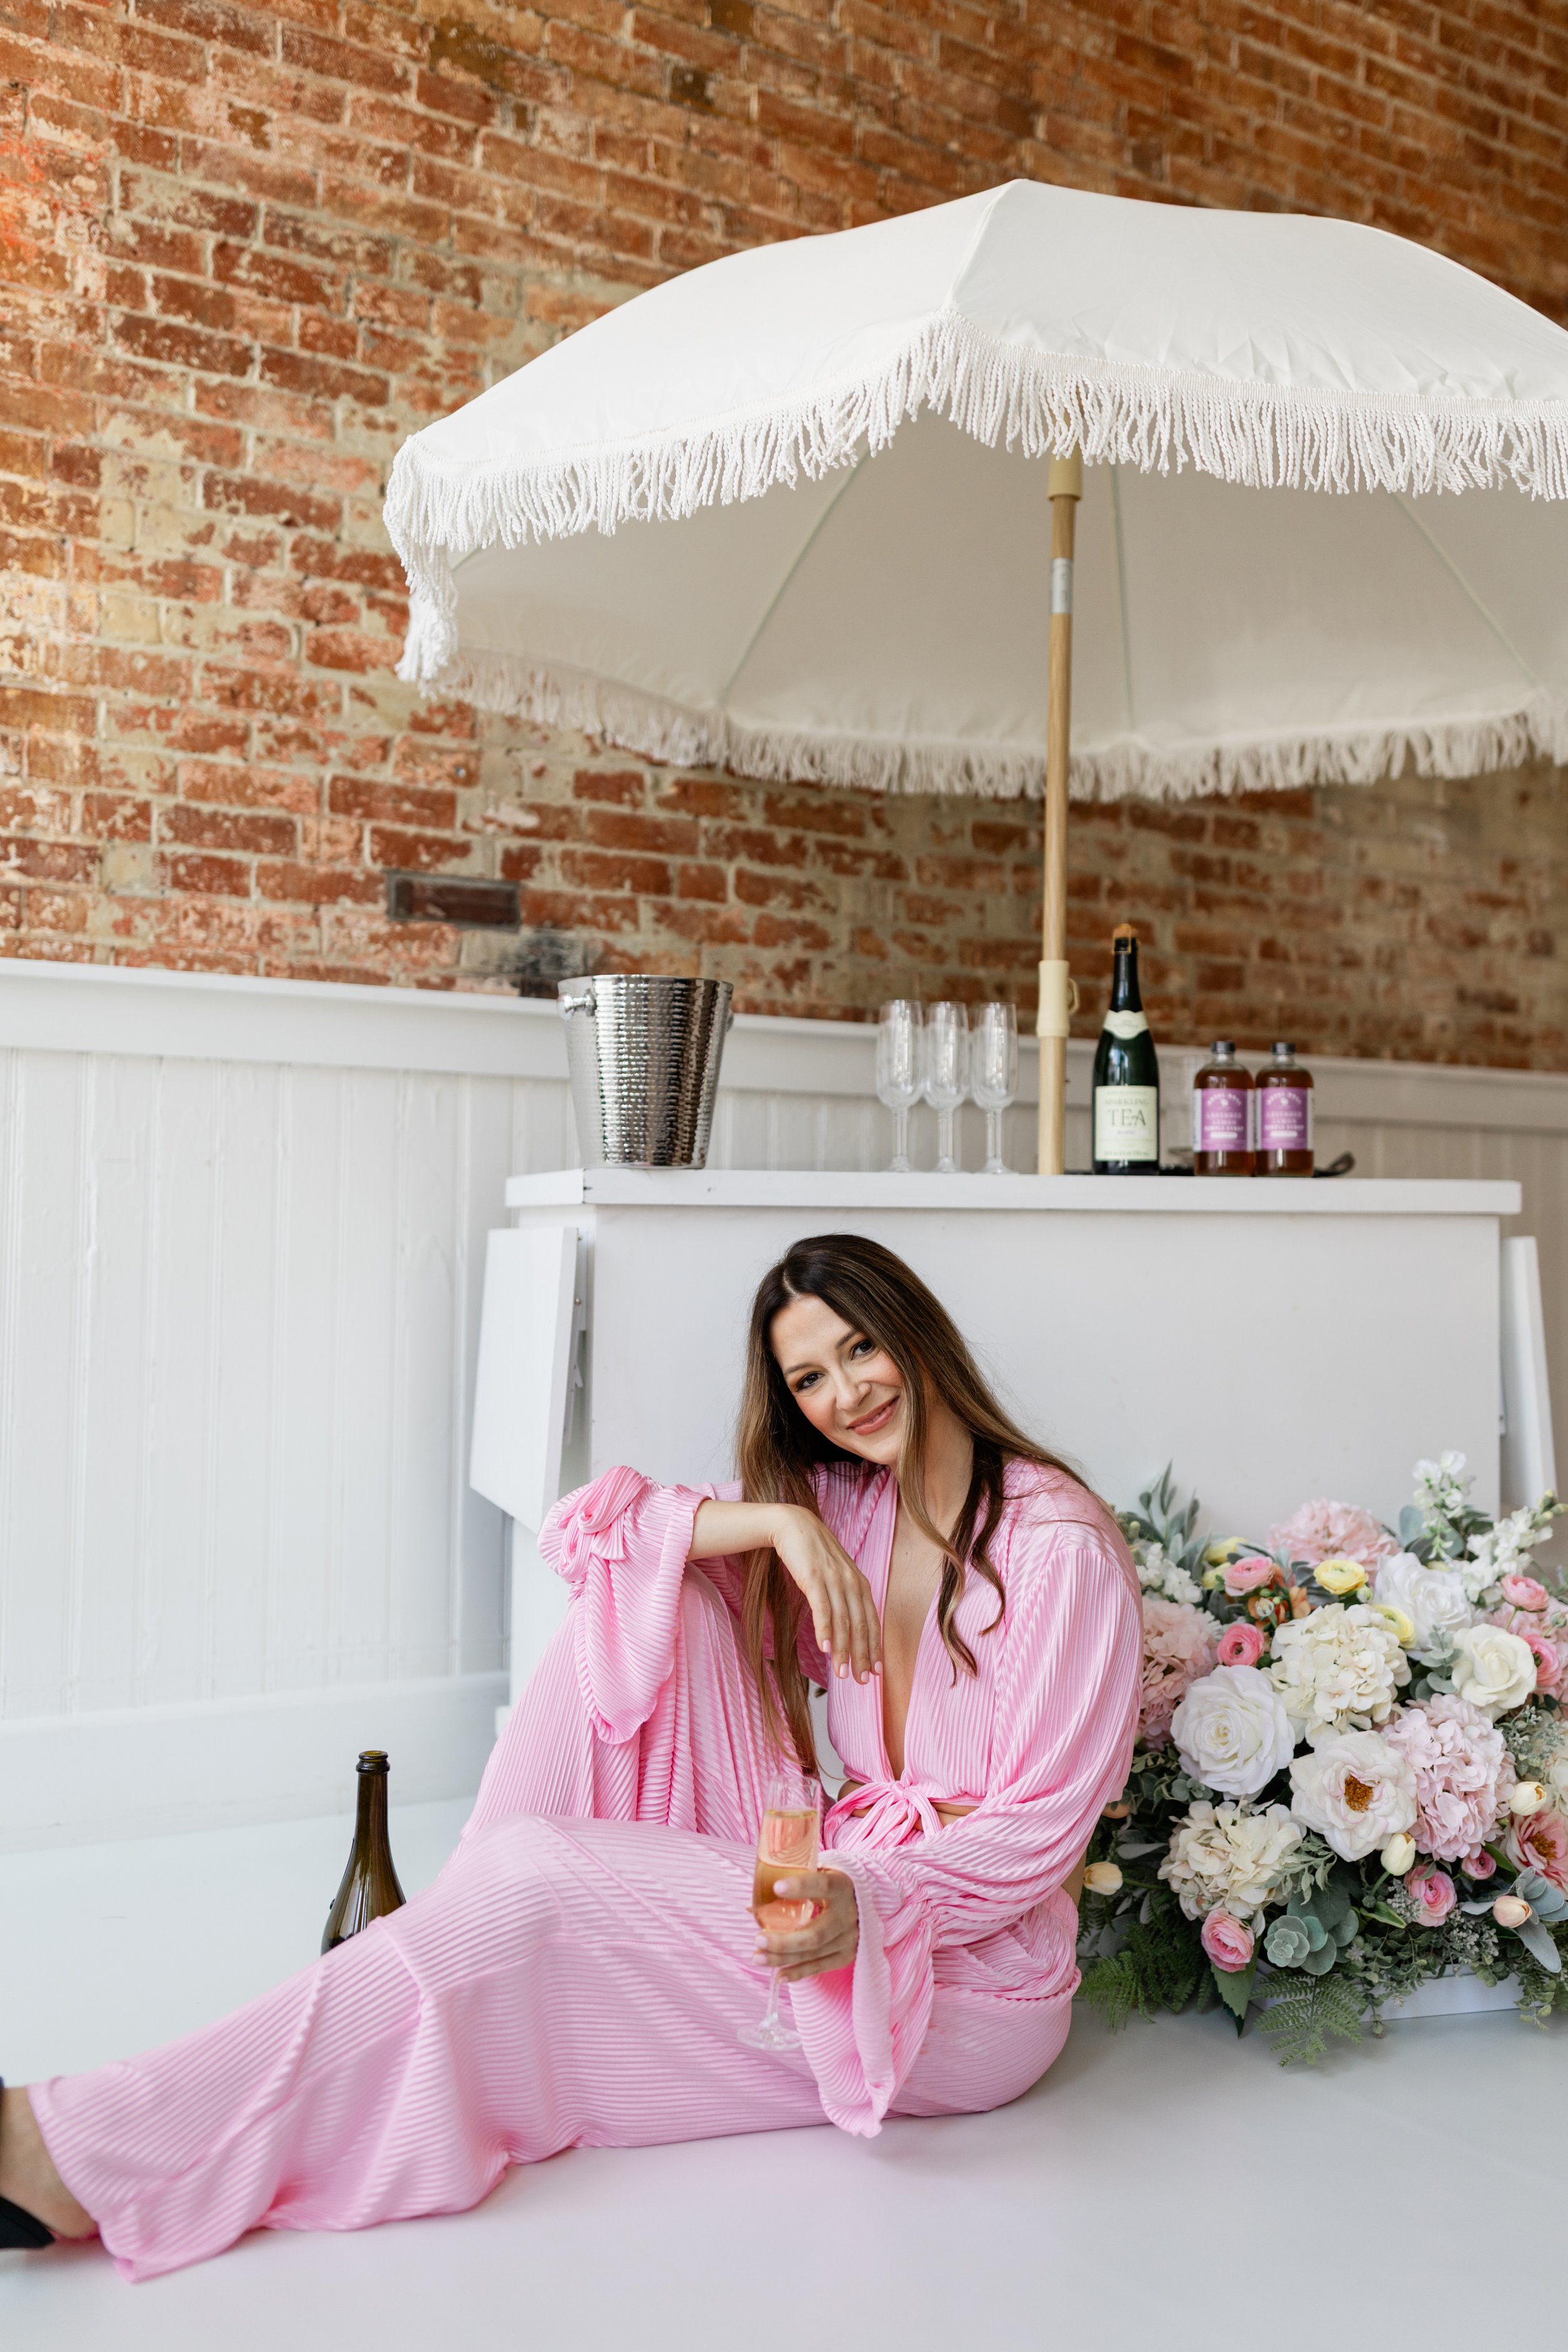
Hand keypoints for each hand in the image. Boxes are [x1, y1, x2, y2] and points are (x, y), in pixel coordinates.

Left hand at [755, 1869, 858, 1981]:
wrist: (862, 1902)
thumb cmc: (830, 1887)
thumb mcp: (818, 1876)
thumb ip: (791, 1886)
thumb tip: (751, 1906)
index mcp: (842, 1886)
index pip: (823, 1885)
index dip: (801, 1887)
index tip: (776, 1888)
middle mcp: (848, 1914)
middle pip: (815, 1933)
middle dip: (784, 1941)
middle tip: (758, 1940)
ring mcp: (849, 1938)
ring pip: (813, 1953)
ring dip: (783, 1958)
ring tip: (758, 1957)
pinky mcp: (847, 1955)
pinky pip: (820, 1966)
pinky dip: (798, 1973)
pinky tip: (778, 1976)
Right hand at [769, 1505, 881, 1683]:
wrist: (793, 1525)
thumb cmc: (812, 1553)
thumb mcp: (834, 1574)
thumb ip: (843, 1596)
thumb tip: (846, 1626)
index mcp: (859, 1582)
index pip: (871, 1620)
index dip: (873, 1647)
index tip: (875, 1671)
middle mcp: (851, 1581)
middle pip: (860, 1624)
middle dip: (861, 1655)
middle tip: (861, 1680)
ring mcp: (833, 1578)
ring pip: (842, 1621)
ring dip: (843, 1650)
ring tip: (841, 1673)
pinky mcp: (813, 1576)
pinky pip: (822, 1608)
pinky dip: (825, 1629)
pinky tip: (826, 1648)